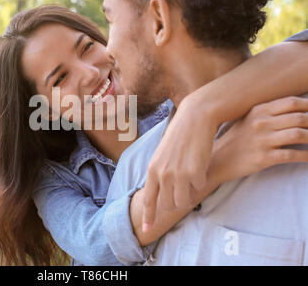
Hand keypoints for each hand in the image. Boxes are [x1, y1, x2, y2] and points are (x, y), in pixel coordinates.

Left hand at [142, 97, 218, 231]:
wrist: (195, 118)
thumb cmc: (179, 135)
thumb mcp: (162, 154)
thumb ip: (159, 173)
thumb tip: (161, 192)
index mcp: (152, 169)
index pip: (148, 199)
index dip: (148, 216)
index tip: (147, 230)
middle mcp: (162, 174)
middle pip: (168, 205)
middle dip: (175, 204)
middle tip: (183, 194)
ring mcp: (178, 174)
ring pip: (183, 202)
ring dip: (189, 196)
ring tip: (192, 182)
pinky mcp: (194, 172)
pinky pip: (199, 188)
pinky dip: (201, 181)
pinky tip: (200, 167)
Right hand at [209, 96, 307, 183]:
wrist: (218, 160)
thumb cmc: (237, 139)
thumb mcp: (249, 119)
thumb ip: (271, 112)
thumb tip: (300, 109)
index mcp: (258, 110)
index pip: (292, 102)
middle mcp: (260, 123)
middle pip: (299, 118)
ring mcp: (262, 140)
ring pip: (298, 134)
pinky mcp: (263, 158)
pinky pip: (292, 155)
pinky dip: (306, 156)